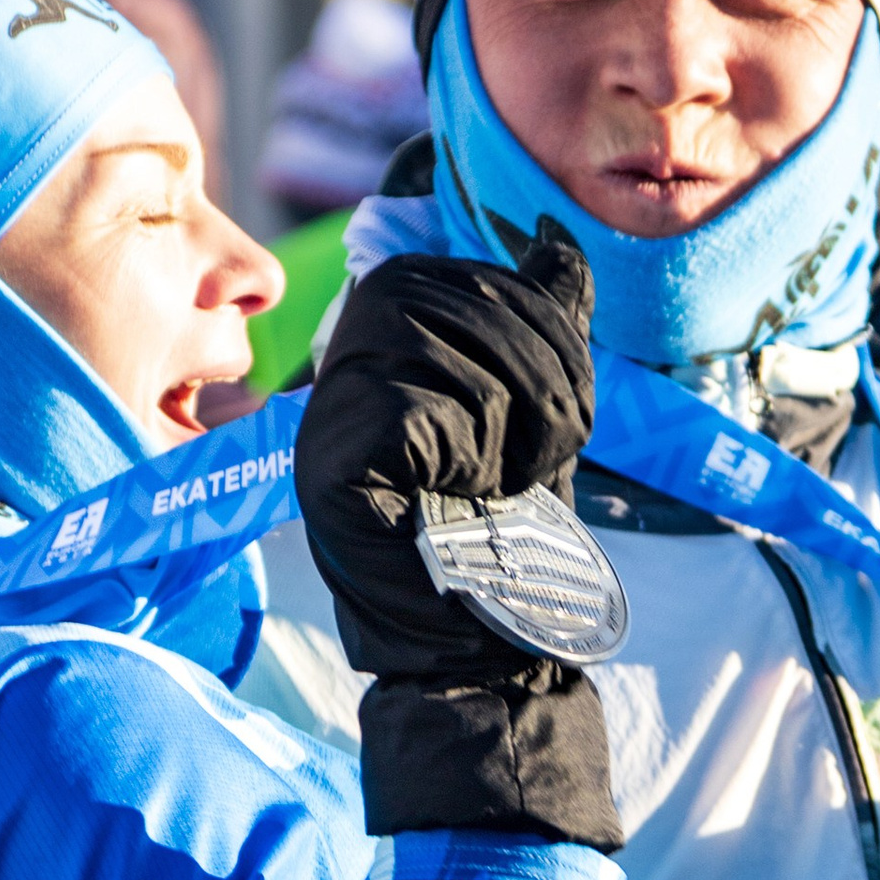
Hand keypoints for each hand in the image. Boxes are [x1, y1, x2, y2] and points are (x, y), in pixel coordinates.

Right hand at [294, 228, 621, 848]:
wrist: (487, 639)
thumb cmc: (511, 529)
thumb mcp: (541, 405)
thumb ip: (541, 318)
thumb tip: (554, 240)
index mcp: (390, 332)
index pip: (478, 281)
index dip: (544, 342)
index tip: (551, 421)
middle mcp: (346, 359)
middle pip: (468, 306)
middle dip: (541, 382)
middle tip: (535, 458)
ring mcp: (328, 409)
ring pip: (448, 353)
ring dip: (510, 425)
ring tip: (500, 481)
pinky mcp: (325, 462)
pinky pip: (415, 410)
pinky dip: (465, 454)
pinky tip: (462, 492)